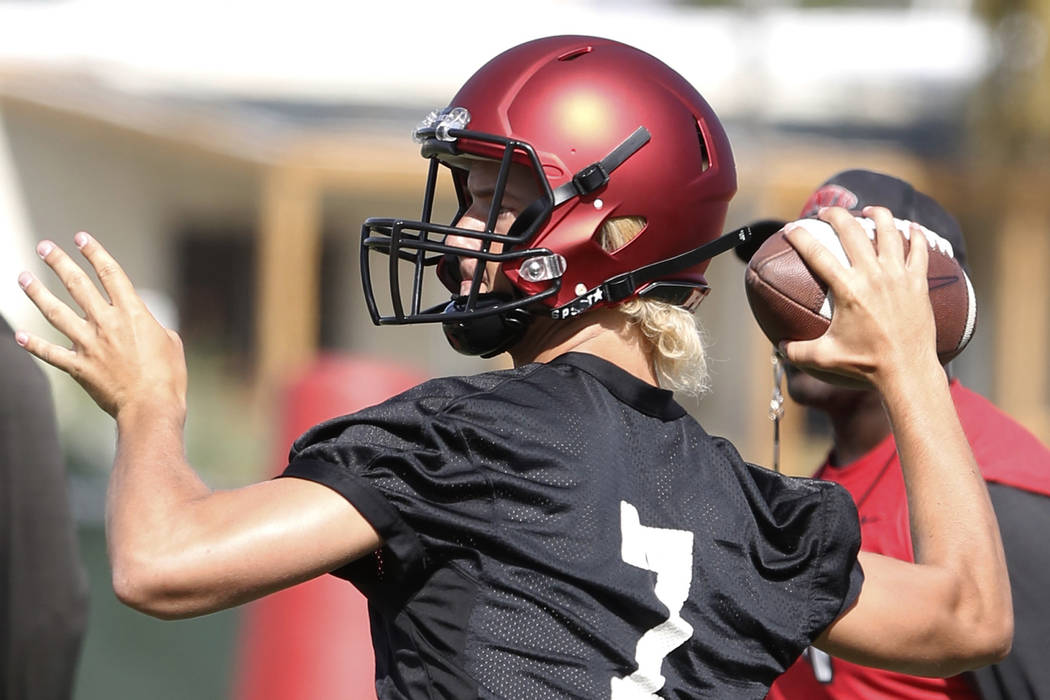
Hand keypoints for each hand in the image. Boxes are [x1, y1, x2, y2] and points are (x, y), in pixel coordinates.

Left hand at [15, 233, 186, 419]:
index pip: (110, 273)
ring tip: (23, 276)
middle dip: (59, 262)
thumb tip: (145, 326)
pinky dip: (34, 345)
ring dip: (37, 293)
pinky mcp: (78, 367)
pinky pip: (50, 353)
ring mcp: (89, 344)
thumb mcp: (171, 343)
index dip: (94, 253)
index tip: (81, 238)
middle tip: (44, 246)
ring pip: (56, 312)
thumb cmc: (169, 377)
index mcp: (133, 313)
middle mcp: (107, 323)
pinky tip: (19, 336)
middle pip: (77, 285)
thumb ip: (152, 327)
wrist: (151, 407)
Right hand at [779, 206, 937, 388]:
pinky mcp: (918, 282)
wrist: (907, 370)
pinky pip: (919, 250)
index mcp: (847, 289)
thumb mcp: (825, 357)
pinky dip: (915, 235)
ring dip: (878, 215)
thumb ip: (797, 351)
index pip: (817, 253)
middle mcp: (873, 275)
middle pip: (852, 231)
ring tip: (870, 211)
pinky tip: (911, 229)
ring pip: (889, 231)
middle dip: (836, 215)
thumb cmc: (865, 364)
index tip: (791, 228)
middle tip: (827, 213)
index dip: (801, 237)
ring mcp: (898, 276)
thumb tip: (779, 348)